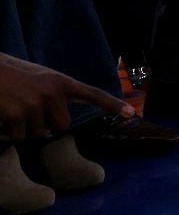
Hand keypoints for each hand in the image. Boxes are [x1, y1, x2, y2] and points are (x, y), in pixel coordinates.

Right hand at [0, 53, 133, 141]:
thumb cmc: (13, 75)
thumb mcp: (41, 79)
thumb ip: (56, 95)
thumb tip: (60, 123)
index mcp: (61, 82)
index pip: (93, 94)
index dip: (112, 105)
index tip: (131, 113)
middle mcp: (53, 93)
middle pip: (61, 126)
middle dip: (46, 125)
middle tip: (29, 110)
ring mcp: (35, 105)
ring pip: (37, 135)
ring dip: (24, 129)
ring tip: (14, 108)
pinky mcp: (17, 116)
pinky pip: (18, 138)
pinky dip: (9, 132)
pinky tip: (4, 115)